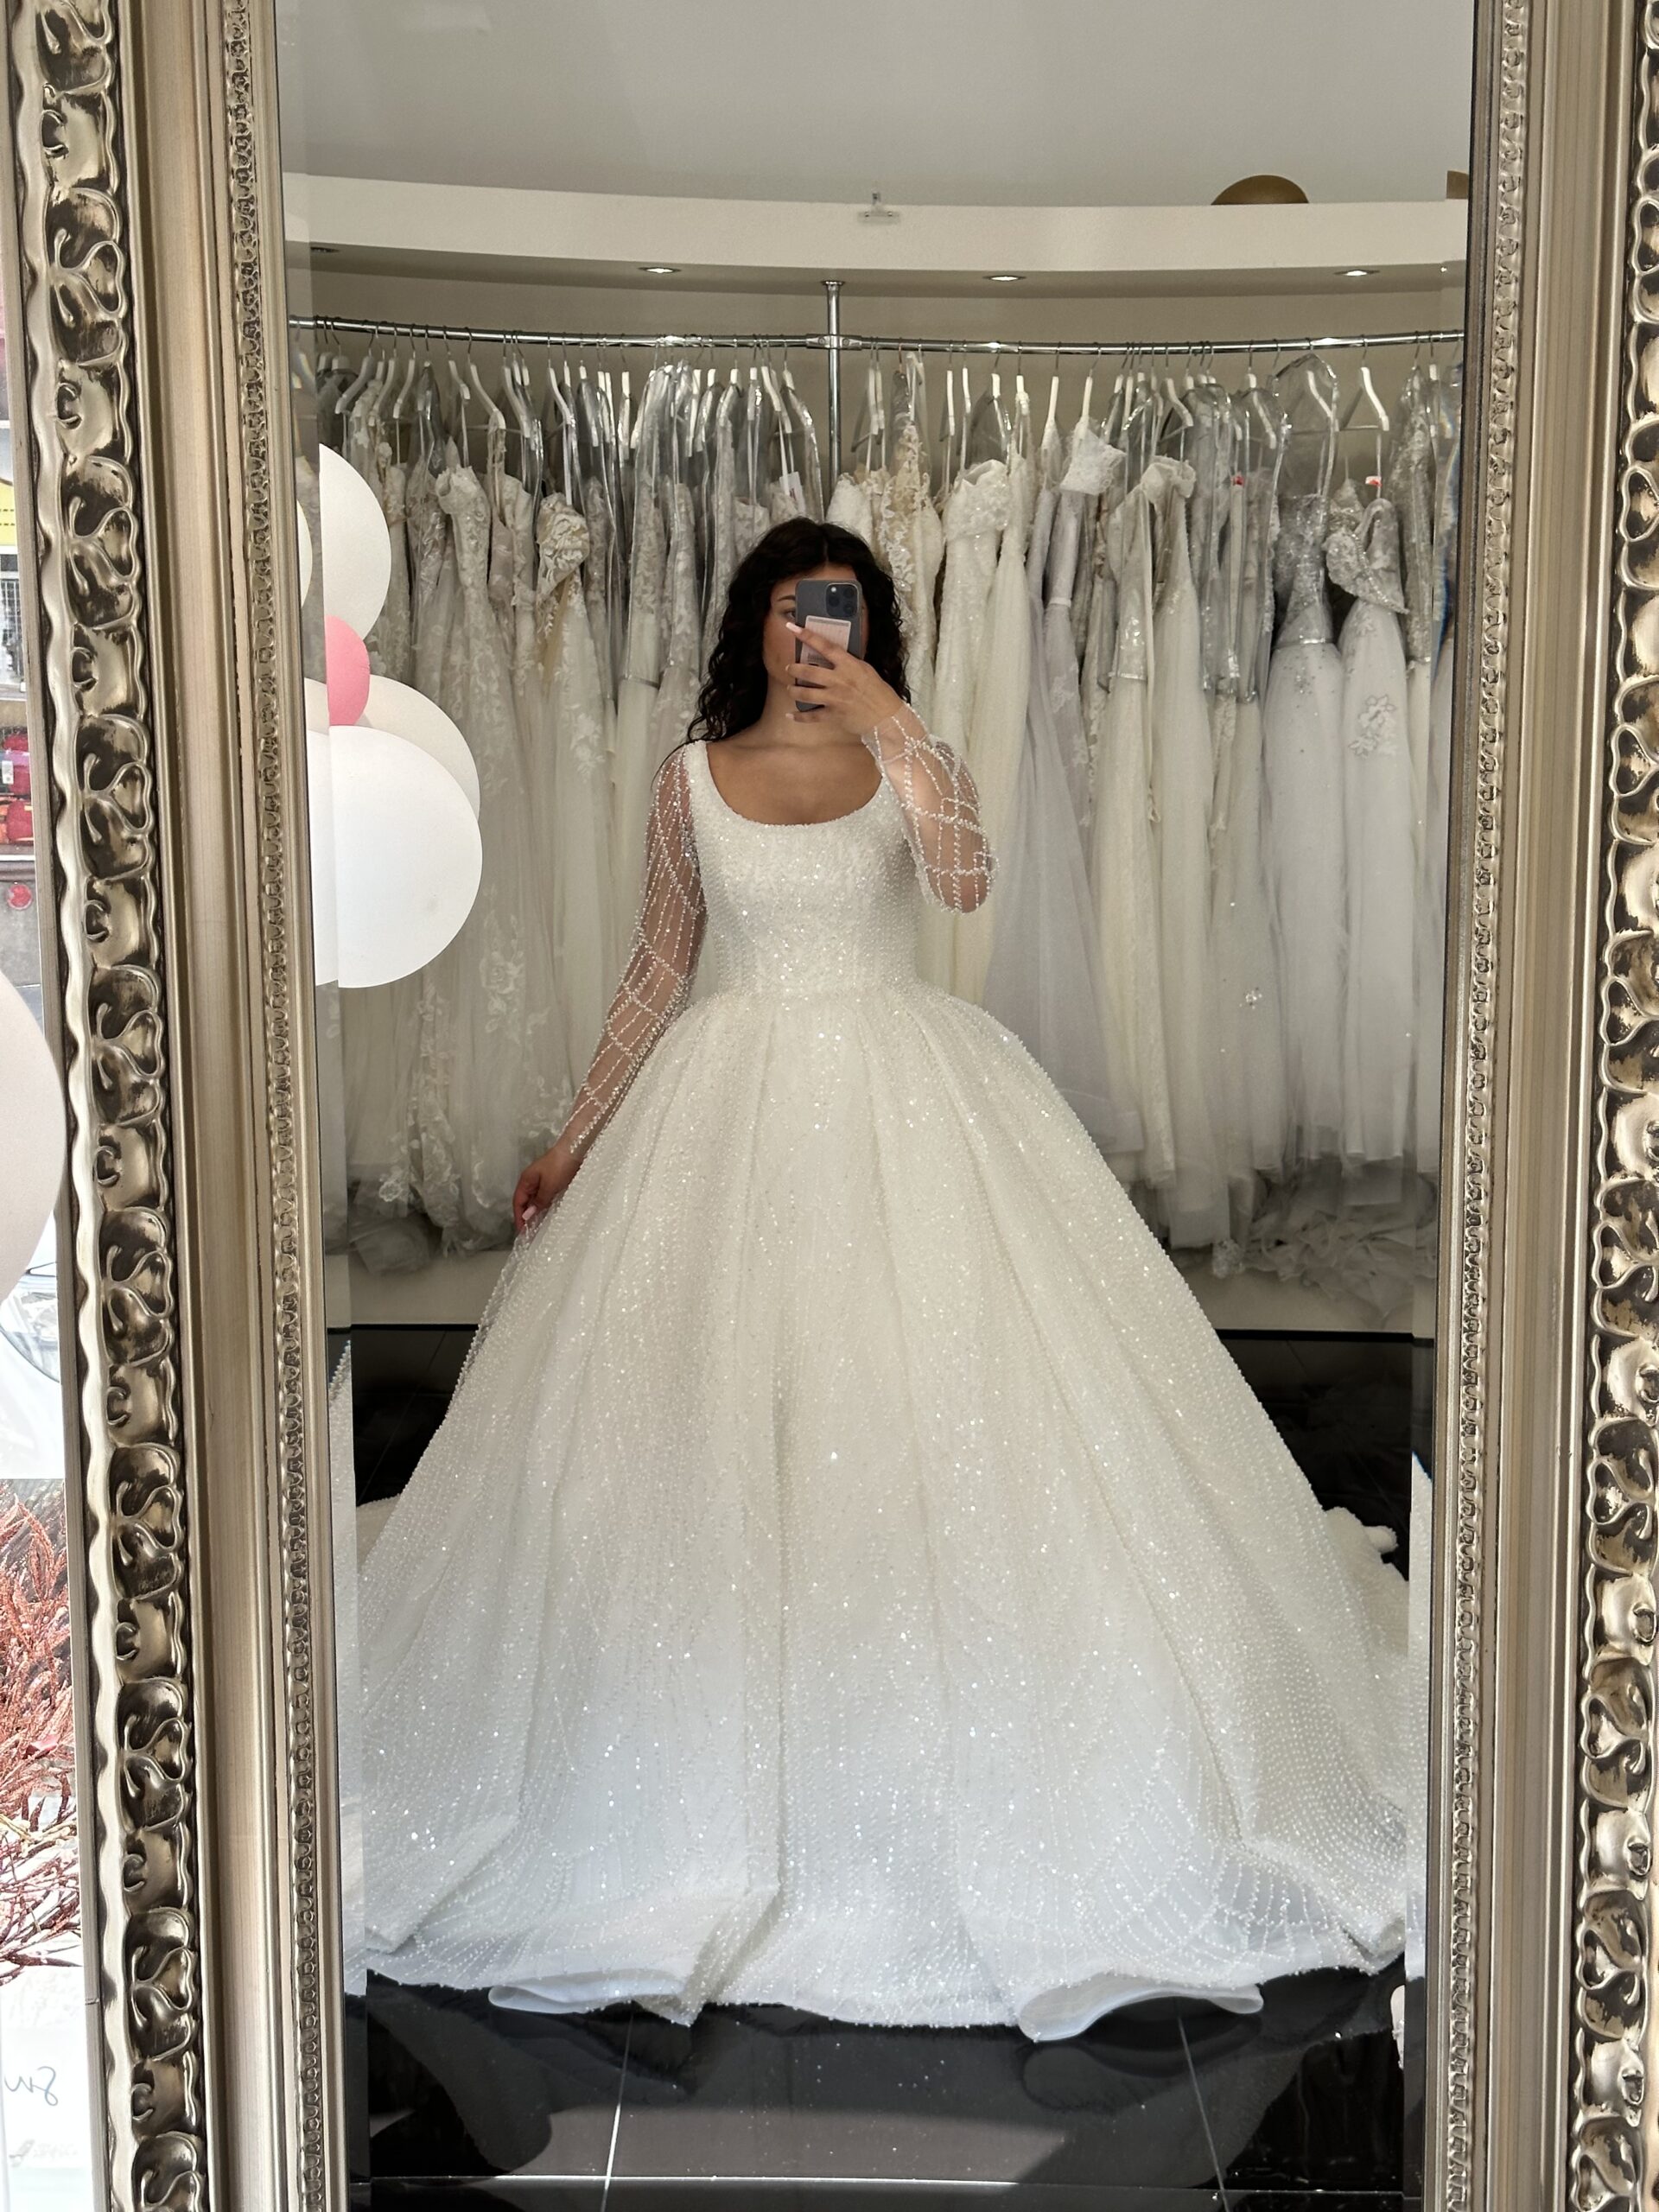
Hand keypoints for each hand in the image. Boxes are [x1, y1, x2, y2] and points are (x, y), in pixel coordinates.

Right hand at [513, 1141, 576, 1233]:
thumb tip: (527, 1216)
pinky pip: (547, 1197)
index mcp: (527, 1180)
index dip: (518, 1217)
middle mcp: (533, 1181)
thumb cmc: (560, 1165)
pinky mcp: (555, 1181)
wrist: (576, 1148)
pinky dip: (547, 1207)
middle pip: (526, 1202)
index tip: (522, 1233)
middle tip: (531, 1234)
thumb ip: (539, 1201)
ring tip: (540, 1229)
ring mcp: (544, 1181)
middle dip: (527, 1217)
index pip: (518, 1202)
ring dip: (537, 1213)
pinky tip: (551, 1215)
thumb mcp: (549, 1185)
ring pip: (537, 1201)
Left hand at [786, 623, 904, 738]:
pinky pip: (811, 716)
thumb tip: (833, 658)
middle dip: (795, 668)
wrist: (887, 718)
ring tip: (790, 688)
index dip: (807, 636)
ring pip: (805, 694)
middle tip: (790, 668)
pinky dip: (799, 717)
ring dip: (793, 691)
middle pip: (808, 671)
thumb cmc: (879, 692)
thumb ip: (848, 664)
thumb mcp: (865, 670)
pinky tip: (790, 715)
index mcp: (849, 665)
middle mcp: (839, 680)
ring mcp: (835, 698)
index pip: (825, 647)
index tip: (792, 628)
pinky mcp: (833, 715)